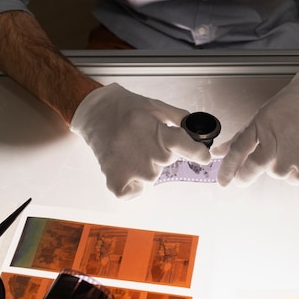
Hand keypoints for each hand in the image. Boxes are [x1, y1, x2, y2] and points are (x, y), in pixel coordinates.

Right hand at [70, 84, 210, 198]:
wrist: (94, 111)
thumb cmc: (124, 107)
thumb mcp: (156, 106)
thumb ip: (180, 118)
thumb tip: (199, 131)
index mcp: (154, 130)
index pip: (185, 145)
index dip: (198, 153)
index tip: (205, 157)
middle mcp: (144, 150)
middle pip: (168, 160)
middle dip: (161, 151)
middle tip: (144, 139)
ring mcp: (129, 167)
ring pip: (152, 175)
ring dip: (146, 166)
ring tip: (131, 149)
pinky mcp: (114, 177)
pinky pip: (132, 192)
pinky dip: (132, 185)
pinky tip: (127, 169)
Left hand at [215, 70, 298, 185]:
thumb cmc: (290, 105)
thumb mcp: (260, 117)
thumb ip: (239, 138)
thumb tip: (219, 153)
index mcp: (261, 124)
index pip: (238, 150)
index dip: (227, 169)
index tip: (223, 181)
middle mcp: (276, 136)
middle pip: (254, 166)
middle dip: (244, 177)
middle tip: (241, 180)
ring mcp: (294, 149)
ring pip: (275, 173)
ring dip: (276, 168)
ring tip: (287, 149)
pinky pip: (294, 179)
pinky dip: (294, 174)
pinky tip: (298, 157)